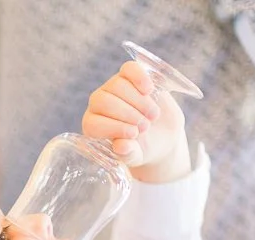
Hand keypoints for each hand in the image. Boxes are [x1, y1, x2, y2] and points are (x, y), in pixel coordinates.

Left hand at [82, 61, 189, 182]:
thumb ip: (128, 153)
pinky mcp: (130, 76)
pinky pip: (129, 69)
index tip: (134, 135)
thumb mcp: (135, 156)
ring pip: (118, 85)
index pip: (93, 123)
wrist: (161, 134)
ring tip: (153, 116)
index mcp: (93, 126)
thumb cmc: (141, 148)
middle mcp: (98, 105)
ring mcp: (113, 87)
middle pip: (105, 101)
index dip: (114, 128)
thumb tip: (122, 146)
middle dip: (128, 115)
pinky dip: (140, 77)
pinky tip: (150, 90)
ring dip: (139, 101)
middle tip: (145, 127)